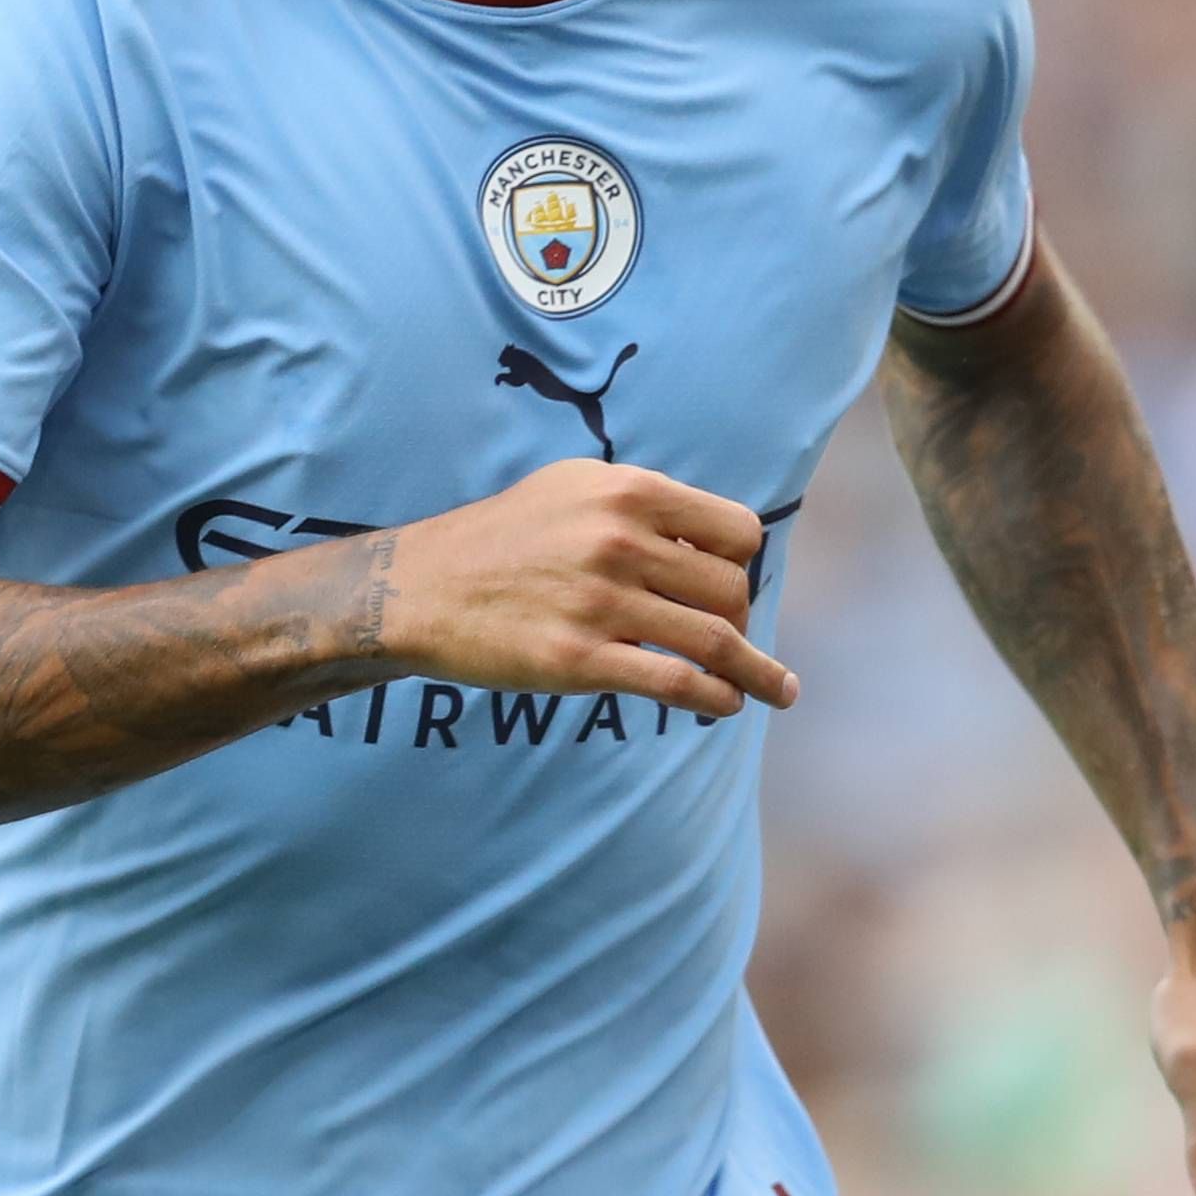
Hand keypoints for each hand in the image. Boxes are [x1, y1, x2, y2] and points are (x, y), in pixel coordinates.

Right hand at [369, 460, 799, 721]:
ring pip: (715, 641)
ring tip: (775, 691)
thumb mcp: (573, 489)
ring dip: (755, 672)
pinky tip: (727, 706)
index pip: (737, 531)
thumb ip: (644, 503)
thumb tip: (719, 542)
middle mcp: (618, 541)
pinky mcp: (579, 660)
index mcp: (625, 492)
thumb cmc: (504, 538)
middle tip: (723, 638)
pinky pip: (676, 684)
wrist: (420, 587)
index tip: (723, 585)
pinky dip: (717, 699)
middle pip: (732, 589)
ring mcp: (599, 603)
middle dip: (740, 618)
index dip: (741, 563)